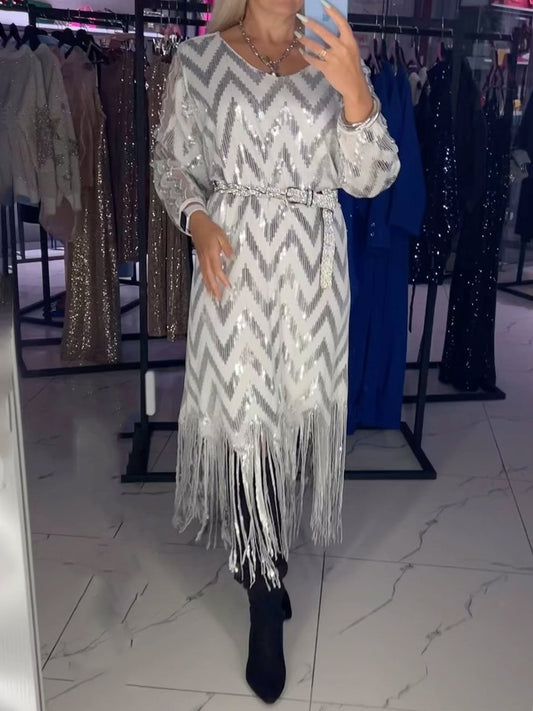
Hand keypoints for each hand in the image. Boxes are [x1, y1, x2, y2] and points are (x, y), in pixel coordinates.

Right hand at [189, 211, 232, 300]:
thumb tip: (231, 257)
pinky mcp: (200, 259)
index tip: (228, 286)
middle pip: (209, 276)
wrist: (196, 224)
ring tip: (212, 296)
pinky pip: (202, 273)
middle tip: (218, 298)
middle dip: (214, 288)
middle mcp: (205, 259)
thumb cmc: (210, 228)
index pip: (217, 269)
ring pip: (205, 276)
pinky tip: (208, 285)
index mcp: (211, 253)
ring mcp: (202, 259)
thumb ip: (226, 247)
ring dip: (209, 287)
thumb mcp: (221, 235)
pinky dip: (205, 281)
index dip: (222, 279)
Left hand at [296, 3, 372, 121]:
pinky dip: (306, 56)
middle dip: (312, 24)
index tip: (323, 4)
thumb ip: (342, 41)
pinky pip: (313, 60)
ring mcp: (333, 59)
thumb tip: (329, 30)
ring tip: (298, 35)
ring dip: (305, 40)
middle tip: (302, 18)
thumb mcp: (352, 50)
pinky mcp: (327, 69)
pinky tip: (301, 51)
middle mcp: (341, 48)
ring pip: (316, 46)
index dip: (332, 12)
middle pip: (324, 33)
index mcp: (350, 41)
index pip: (341, 22)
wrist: (354, 86)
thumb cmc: (352, 67)